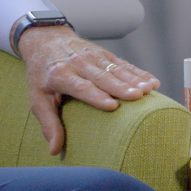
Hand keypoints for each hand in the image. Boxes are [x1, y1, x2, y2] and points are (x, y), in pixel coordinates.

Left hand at [18, 26, 159, 154]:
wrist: (46, 40)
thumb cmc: (42, 75)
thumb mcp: (38, 99)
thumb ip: (48, 124)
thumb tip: (54, 150)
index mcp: (61, 75)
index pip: (81, 86)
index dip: (97, 96)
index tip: (113, 106)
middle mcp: (78, 63)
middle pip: (103, 77)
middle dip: (121, 87)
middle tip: (138, 97)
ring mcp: (93, 57)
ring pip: (116, 69)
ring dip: (134, 79)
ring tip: (149, 89)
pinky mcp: (104, 54)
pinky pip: (123, 64)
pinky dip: (139, 72)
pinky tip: (152, 81)